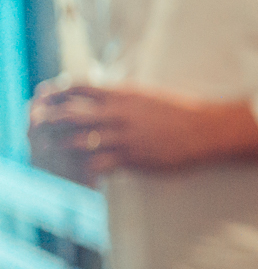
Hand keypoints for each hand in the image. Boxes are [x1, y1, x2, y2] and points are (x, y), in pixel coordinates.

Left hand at [28, 84, 257, 182]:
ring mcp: (123, 135)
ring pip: (74, 142)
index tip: (44, 100)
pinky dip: (84, 175)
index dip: (55, 93)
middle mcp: (117, 112)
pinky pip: (96, 166)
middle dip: (45, 124)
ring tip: (54, 161)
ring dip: (58, 152)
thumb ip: (125, 96)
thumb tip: (106, 95)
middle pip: (66, 114)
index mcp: (121, 93)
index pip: (76, 87)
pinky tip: (86, 181)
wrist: (208, 129)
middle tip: (38, 134)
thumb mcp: (150, 96)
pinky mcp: (132, 156)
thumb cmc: (183, 112)